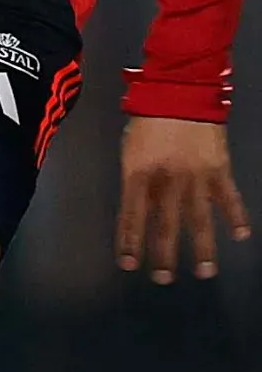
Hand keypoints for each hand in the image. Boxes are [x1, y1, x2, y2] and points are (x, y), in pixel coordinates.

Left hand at [118, 115, 245, 284]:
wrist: (180, 92)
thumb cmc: (147, 120)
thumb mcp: (130, 150)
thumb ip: (135, 180)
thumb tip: (139, 210)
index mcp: (138, 173)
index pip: (132, 215)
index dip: (130, 241)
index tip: (129, 265)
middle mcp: (167, 179)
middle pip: (166, 224)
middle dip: (164, 254)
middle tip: (162, 279)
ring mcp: (196, 176)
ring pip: (199, 218)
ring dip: (203, 248)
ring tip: (205, 272)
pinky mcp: (220, 169)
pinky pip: (229, 198)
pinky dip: (237, 217)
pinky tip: (241, 236)